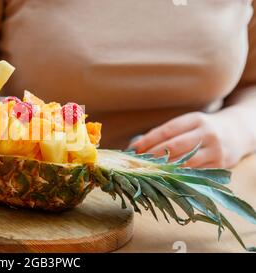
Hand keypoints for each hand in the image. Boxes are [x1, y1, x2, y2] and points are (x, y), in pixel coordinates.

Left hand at [130, 111, 251, 167]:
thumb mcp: (186, 124)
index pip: (166, 131)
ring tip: (147, 172)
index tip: (133, 149)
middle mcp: (207, 134)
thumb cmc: (201, 129)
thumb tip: (136, 146)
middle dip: (152, 156)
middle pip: (173, 147)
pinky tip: (164, 178)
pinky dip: (177, 176)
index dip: (147, 141)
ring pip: (184, 163)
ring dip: (163, 169)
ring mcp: (215, 151)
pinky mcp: (219, 166)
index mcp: (195, 120)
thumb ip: (164, 133)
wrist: (237, 133)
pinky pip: (194, 173)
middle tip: (136, 163)